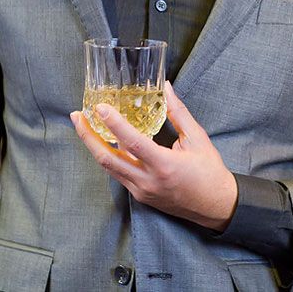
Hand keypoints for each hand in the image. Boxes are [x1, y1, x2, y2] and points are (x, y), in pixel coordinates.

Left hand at [71, 81, 238, 231]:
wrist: (215, 205)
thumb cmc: (209, 171)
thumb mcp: (197, 138)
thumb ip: (178, 113)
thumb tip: (165, 87)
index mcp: (164, 165)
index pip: (132, 142)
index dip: (113, 124)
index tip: (99, 108)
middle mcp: (147, 181)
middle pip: (107, 159)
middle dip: (88, 136)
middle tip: (76, 116)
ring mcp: (141, 190)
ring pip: (108, 168)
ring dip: (93, 146)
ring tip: (84, 126)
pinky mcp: (140, 195)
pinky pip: (118, 174)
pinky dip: (109, 156)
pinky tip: (104, 142)